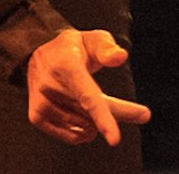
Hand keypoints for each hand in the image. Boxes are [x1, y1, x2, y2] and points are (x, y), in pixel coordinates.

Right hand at [26, 29, 150, 146]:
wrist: (36, 54)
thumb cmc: (73, 48)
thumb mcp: (91, 39)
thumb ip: (107, 47)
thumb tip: (121, 57)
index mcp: (67, 65)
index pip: (88, 97)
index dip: (103, 118)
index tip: (115, 139)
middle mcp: (50, 85)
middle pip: (95, 114)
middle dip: (119, 112)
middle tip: (142, 113)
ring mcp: (41, 103)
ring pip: (87, 127)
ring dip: (97, 118)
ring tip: (90, 97)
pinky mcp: (36, 117)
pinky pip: (74, 136)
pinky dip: (85, 128)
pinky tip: (81, 113)